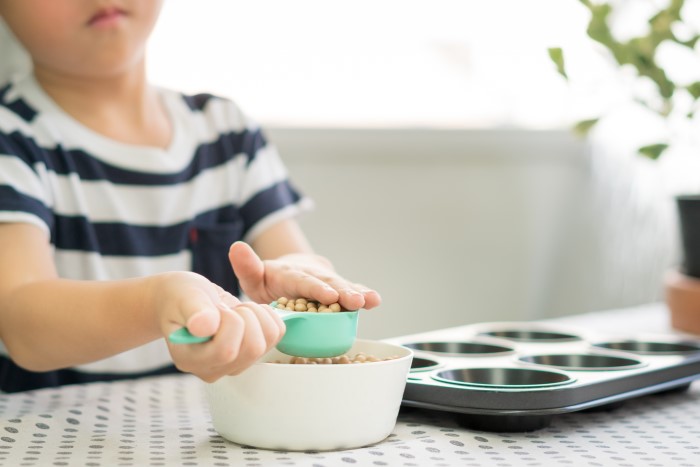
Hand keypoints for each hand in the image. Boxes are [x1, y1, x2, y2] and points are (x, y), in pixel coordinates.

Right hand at [152, 271, 284, 381]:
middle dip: (246, 317)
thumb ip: (194, 310)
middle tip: (228, 307)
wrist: (185, 299)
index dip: (231, 322)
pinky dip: (268, 316)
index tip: (217, 308)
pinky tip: (248, 312)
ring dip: (257, 316)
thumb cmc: (180, 297)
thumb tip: (204, 327)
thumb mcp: (184, 296)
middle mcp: (212, 369)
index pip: (226, 351)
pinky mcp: (250, 355)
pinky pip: (276, 336)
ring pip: (266, 342)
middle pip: (252, 348)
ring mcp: (233, 365)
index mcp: (190, 360)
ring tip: (236, 309)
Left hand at [228, 241, 381, 310]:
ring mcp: (327, 282)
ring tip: (372, 300)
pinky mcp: (337, 290)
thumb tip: (236, 247)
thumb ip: (247, 267)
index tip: (329, 296)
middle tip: (355, 301)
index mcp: (291, 275)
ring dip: (357, 294)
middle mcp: (313, 276)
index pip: (303, 283)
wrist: (289, 272)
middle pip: (328, 284)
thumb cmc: (269, 280)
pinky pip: (350, 292)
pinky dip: (364, 295)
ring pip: (343, 287)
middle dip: (343, 292)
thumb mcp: (253, 276)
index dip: (316, 290)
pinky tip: (376, 301)